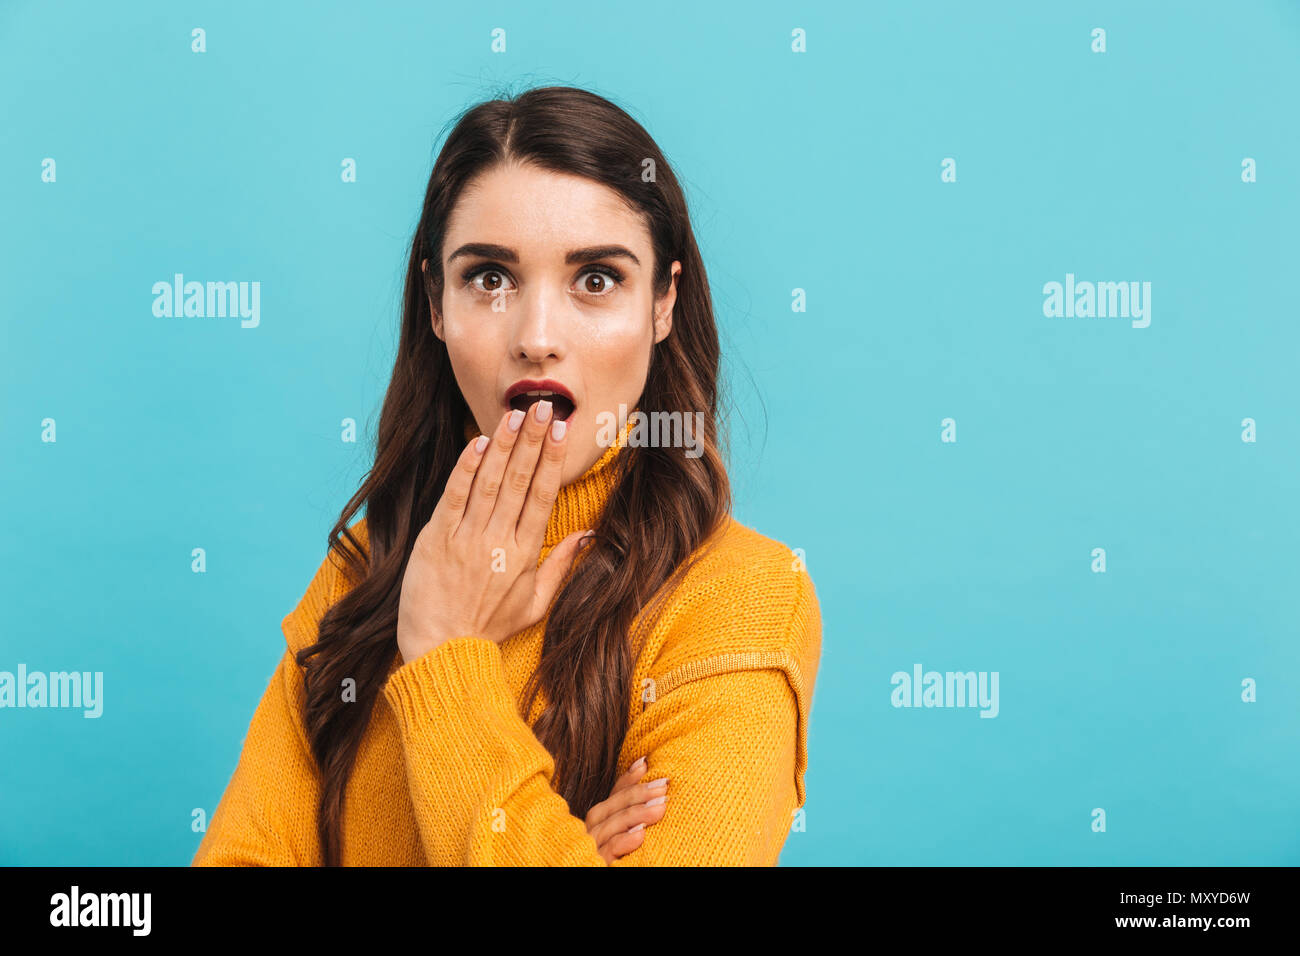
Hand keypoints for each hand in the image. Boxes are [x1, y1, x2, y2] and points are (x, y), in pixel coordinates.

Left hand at [396, 400, 591, 663]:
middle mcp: (500, 540)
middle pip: (521, 480)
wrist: (442, 649)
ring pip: (490, 481)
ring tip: (515, 415)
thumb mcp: (535, 604)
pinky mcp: (437, 539)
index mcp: (526, 553)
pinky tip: (478, 443)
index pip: (543, 495)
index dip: (553, 459)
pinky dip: (467, 468)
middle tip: (543, 407)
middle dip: (533, 440)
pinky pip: (455, 496)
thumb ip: (561, 566)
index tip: (561, 430)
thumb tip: (587, 536)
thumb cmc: (488, 628)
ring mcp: (467, 538)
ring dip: (504, 445)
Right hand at [584, 758, 669, 862]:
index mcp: (599, 823)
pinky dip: (623, 841)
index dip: (627, 779)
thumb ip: (638, 811)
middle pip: (607, 808)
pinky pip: (606, 851)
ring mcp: (589, 849)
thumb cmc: (628, 857)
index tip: (646, 763)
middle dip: (635, 794)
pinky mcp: (593, 864)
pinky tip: (641, 833)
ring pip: (607, 827)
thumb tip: (649, 771)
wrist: (608, 893)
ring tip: (660, 807)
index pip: (612, 797)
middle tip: (663, 786)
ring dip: (634, 814)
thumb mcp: (633, 830)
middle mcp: (590, 833)